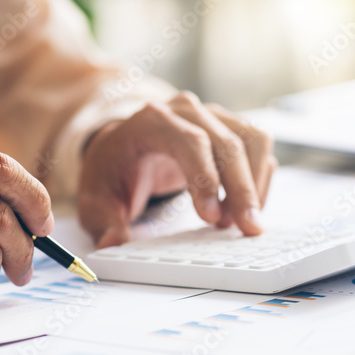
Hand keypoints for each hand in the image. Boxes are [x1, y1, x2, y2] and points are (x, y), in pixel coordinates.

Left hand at [79, 92, 276, 247]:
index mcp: (151, 120)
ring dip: (254, 184)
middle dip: (241, 189)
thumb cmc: (111, 170)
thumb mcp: (95, 198)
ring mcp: (211, 116)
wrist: (122, 146)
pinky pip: (258, 147)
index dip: (205, 178)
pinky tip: (245, 209)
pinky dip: (259, 179)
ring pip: (251, 140)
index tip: (212, 217)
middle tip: (246, 228)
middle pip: (226, 142)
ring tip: (240, 223)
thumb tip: (112, 243)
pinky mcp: (229, 127)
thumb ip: (103, 221)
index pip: (188, 141)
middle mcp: (186, 111)